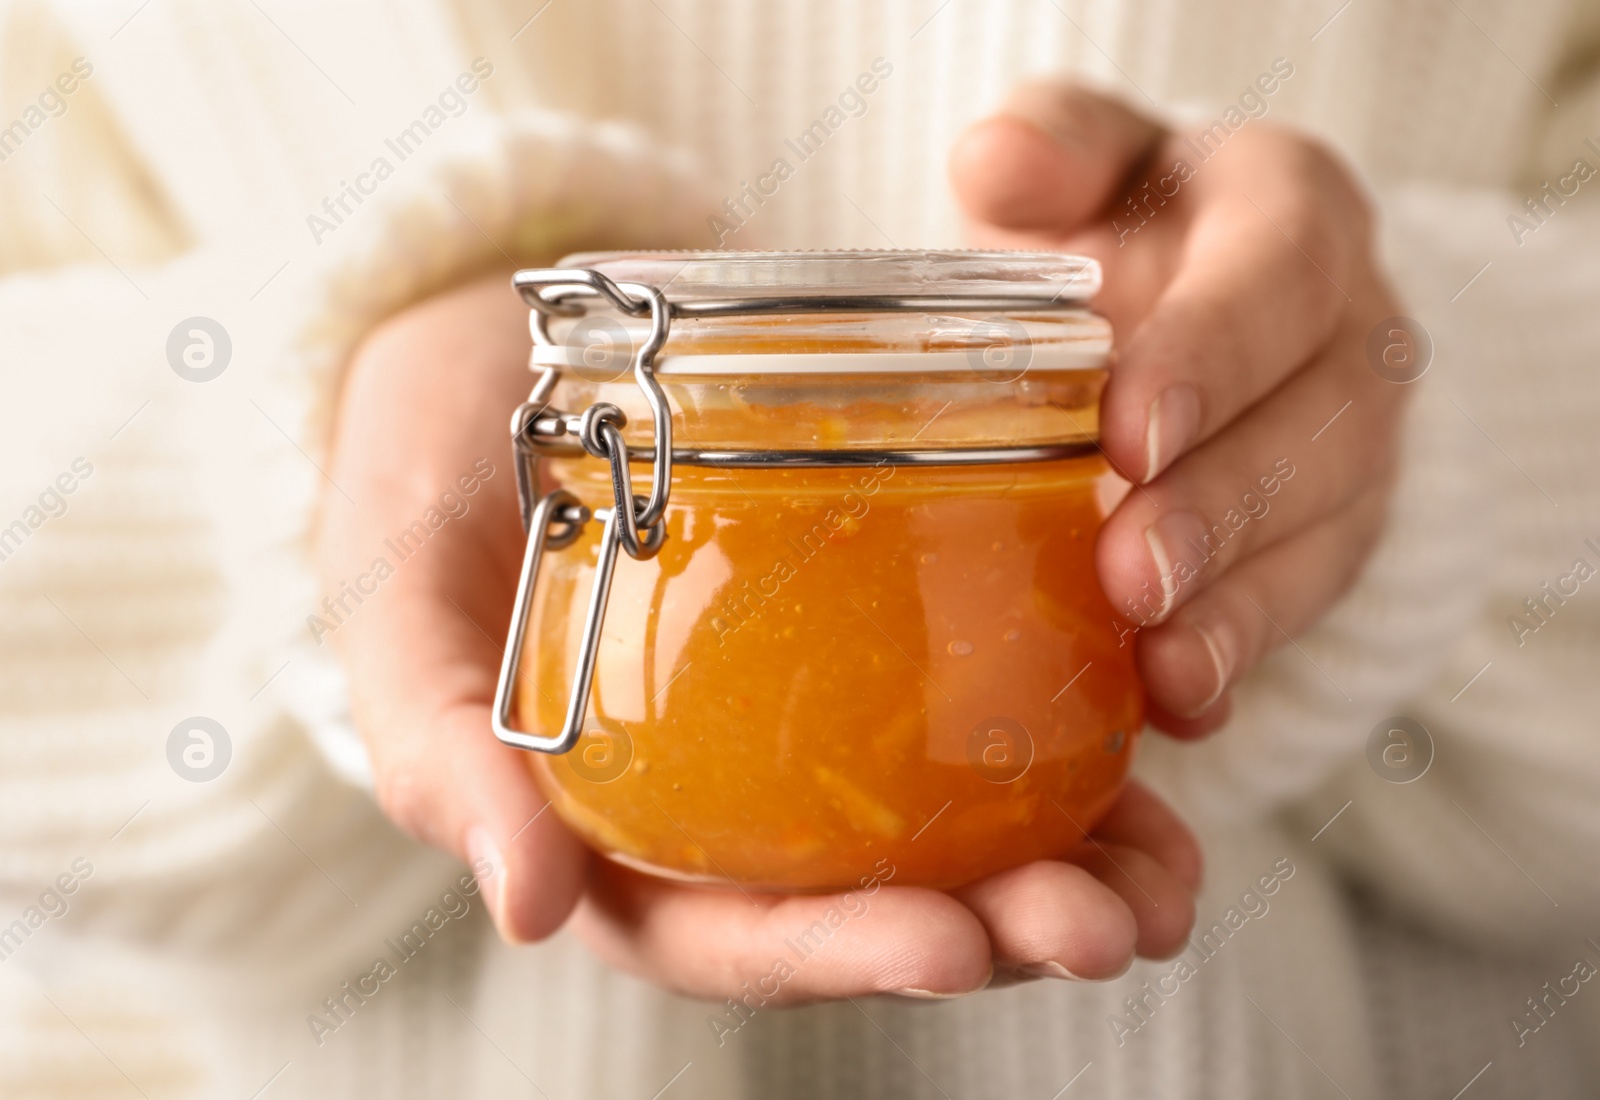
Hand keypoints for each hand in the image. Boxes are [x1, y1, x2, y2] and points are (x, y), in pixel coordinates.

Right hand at [319, 273, 1198, 1000]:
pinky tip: (1151, 726)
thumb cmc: (422, 498)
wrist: (490, 362)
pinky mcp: (866, 628)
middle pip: (875, 900)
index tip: (950, 942)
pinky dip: (1065, 725)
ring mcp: (808, 721)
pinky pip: (973, 698)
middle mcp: (731, 804)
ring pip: (948, 824)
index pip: (740, 935)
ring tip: (1169, 874)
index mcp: (623, 840)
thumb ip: (445, 754)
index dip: (844, 955)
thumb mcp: (405, 620)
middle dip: (997, 926)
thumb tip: (525, 905)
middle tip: (1114, 922)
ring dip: (1067, 858)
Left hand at [951, 81, 1409, 735]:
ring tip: (1157, 662)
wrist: (1180, 308)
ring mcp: (1350, 449)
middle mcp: (1348, 335)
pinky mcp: (1324, 540)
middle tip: (1129, 570)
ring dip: (1237, 605)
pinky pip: (1298, 609)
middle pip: (1314, 425)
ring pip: (1321, 535)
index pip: (1275, 277)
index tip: (1128, 433)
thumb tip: (999, 161)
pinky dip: (1236, 659)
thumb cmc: (1118, 227)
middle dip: (1219, 507)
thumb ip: (1050, 148)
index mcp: (1290, 218)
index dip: (1212, 357)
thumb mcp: (1084, 163)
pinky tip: (1179, 706)